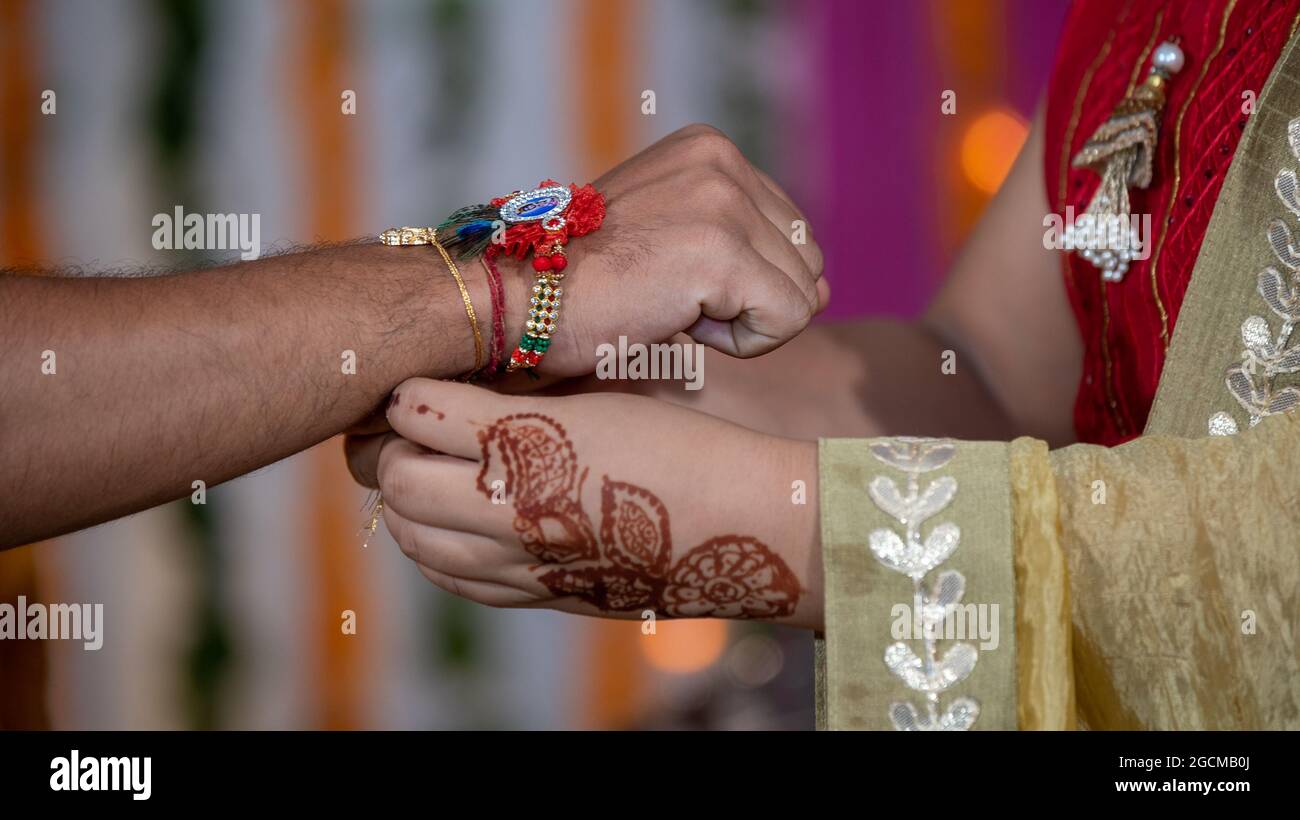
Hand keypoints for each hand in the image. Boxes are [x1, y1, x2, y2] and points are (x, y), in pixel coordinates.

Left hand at [356, 377, 823, 629]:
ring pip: (413, 535)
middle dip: (390, 449)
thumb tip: (465, 376)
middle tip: (410, 430)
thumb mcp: (601, 396)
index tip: (418, 384)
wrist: (742, 524)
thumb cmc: (682, 443)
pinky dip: (433, 546)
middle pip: (398, 480)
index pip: (418, 412)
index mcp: (534, 440)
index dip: (407, 394)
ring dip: (405, 500)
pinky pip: (451, 578)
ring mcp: (523, 561)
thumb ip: (528, 392)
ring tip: (428, 472)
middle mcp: (516, 506)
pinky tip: (453, 521)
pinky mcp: (539, 595)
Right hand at [493, 123, 826, 376]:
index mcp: (711, 150)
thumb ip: (748, 250)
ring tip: (670, 305)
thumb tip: (825, 291)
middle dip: (749, 300)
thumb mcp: (673, 242)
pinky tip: (681, 322)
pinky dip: (743, 343)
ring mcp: (724, 202)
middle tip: (669, 296)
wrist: (517, 300)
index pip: (791, 232)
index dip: (742, 280)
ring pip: (803, 294)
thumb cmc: (584, 285)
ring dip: (742, 322)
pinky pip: (788, 320)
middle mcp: (722, 161)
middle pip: (807, 261)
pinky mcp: (723, 251)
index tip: (671, 279)